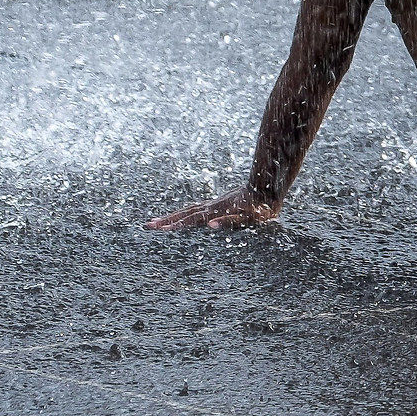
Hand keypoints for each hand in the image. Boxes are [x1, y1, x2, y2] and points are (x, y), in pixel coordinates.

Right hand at [145, 190, 279, 230]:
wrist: (268, 187)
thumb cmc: (262, 207)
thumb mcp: (251, 218)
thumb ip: (230, 221)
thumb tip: (210, 225)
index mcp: (217, 211)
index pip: (192, 219)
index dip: (175, 225)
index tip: (159, 229)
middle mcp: (213, 206)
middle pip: (185, 213)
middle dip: (166, 220)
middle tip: (148, 225)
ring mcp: (215, 204)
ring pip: (189, 210)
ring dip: (173, 216)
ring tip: (159, 221)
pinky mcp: (219, 203)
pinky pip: (196, 209)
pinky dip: (185, 214)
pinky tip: (183, 217)